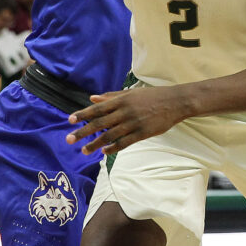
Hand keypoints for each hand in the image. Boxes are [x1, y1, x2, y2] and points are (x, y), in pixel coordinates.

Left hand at [66, 85, 184, 154]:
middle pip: (100, 123)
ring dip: (95, 143)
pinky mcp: (143, 133)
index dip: (83, 114)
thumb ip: (111, 96)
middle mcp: (125, 111)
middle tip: (70, 139)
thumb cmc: (153, 96)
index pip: (98, 108)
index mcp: (122, 100)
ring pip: (110, 135)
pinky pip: (125, 142)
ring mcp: (134, 123)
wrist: (175, 102)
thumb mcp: (131, 93)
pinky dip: (113, 148)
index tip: (70, 120)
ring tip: (84, 150)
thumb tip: (92, 98)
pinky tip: (104, 152)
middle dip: (83, 132)